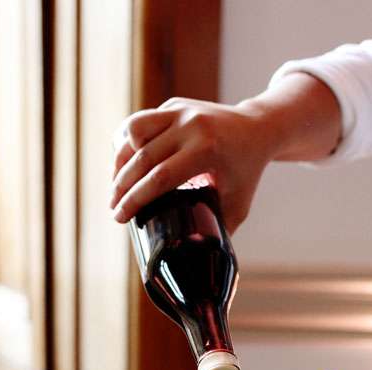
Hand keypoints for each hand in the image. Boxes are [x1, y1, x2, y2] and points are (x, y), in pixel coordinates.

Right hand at [111, 97, 273, 230]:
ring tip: (116, 186)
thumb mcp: (238, 203)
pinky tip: (125, 163)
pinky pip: (140, 123)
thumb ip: (217, 229)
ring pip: (133, 132)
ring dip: (120, 161)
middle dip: (122, 187)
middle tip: (113, 209)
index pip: (160, 177)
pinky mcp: (173, 106)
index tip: (120, 217)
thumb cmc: (247, 172)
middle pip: (142, 158)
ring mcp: (180, 111)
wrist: (258, 128)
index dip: (136, 199)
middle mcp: (190, 126)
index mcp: (207, 149)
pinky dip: (127, 143)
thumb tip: (198, 261)